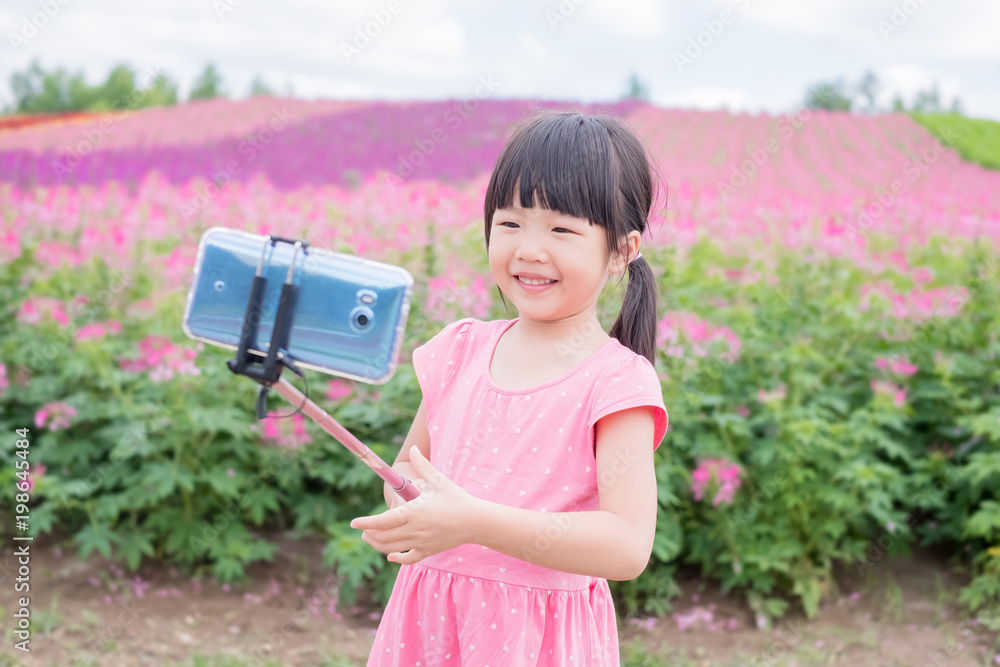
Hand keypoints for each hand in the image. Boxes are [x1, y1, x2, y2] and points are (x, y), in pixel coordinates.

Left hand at [352, 445, 479, 564]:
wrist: (475, 521)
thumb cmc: (456, 498)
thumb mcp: (439, 480)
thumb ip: (423, 465)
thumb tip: (413, 449)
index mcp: (414, 512)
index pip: (383, 520)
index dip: (366, 522)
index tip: (354, 522)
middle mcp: (415, 530)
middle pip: (384, 536)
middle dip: (369, 533)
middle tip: (363, 529)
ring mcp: (421, 542)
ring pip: (392, 548)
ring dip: (378, 544)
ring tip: (370, 538)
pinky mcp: (428, 551)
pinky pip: (408, 559)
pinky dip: (397, 558)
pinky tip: (391, 555)